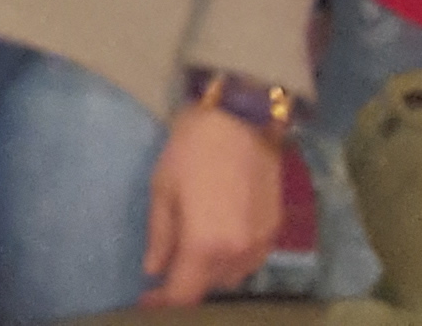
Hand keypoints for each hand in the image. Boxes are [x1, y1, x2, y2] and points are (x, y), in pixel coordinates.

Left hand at [143, 98, 288, 301]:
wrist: (243, 117)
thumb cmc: (193, 149)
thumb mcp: (163, 188)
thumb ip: (159, 236)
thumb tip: (154, 269)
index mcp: (205, 246)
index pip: (184, 296)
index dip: (162, 305)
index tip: (146, 302)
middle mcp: (237, 254)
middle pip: (209, 288)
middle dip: (187, 282)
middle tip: (168, 266)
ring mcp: (261, 244)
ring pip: (232, 277)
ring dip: (211, 272)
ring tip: (194, 250)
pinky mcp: (275, 230)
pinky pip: (250, 260)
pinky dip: (232, 258)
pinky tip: (220, 238)